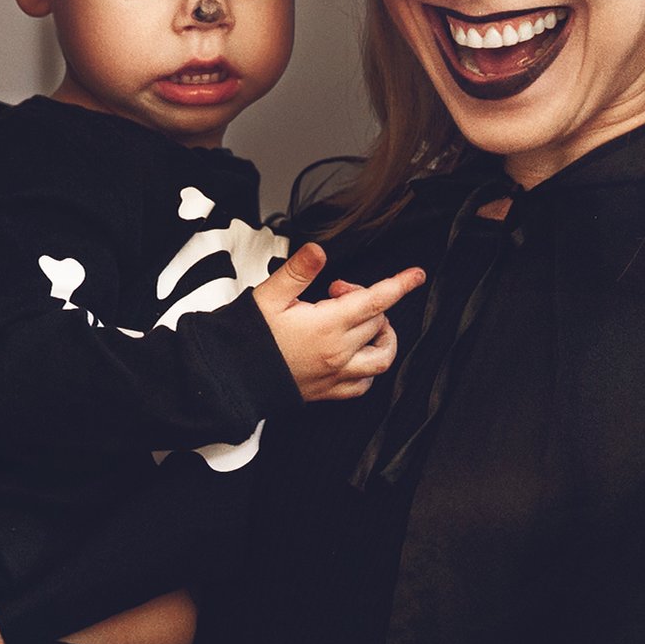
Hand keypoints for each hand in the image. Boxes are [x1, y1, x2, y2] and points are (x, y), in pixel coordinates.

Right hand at [255, 244, 422, 402]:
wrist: (229, 378)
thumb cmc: (246, 338)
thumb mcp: (268, 296)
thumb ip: (298, 271)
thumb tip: (318, 251)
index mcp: (327, 326)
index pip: (376, 301)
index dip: (399, 285)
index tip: (415, 275)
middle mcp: (337, 353)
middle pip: (377, 322)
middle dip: (367, 300)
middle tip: (337, 291)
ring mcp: (335, 375)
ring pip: (381, 358)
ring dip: (382, 337)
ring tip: (363, 323)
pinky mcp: (327, 392)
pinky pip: (363, 385)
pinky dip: (368, 368)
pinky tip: (356, 355)